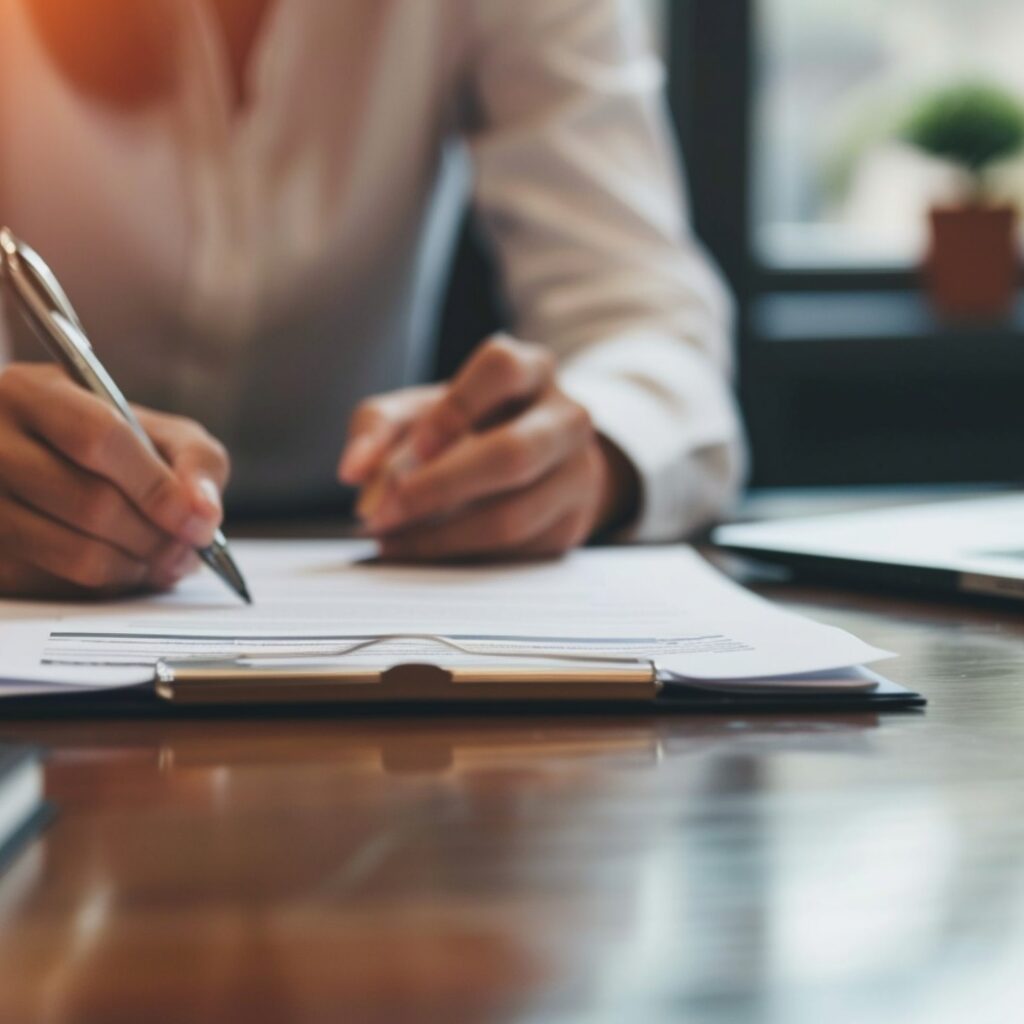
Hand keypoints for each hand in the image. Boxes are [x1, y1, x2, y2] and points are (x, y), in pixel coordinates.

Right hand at [0, 363, 229, 597]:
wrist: (41, 463)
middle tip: (189, 547)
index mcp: (32, 393)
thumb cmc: (109, 445)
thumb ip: (196, 460)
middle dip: (157, 536)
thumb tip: (204, 516)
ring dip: (138, 566)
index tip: (197, 521)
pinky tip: (125, 566)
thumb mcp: (157, 430)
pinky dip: (108, 585)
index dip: (157, 487)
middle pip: (91, 503)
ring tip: (165, 559)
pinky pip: (58, 586)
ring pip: (75, 553)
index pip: (99, 438)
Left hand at [338, 336, 637, 560]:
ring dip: (440, 536)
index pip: (501, 369)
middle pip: (513, 453)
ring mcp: (578, 476)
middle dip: (438, 489)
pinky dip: (456, 555)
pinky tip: (419, 549)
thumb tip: (353, 471)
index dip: (455, 407)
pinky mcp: (570, 527)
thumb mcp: (424, 410)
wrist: (543, 461)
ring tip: (388, 538)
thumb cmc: (473, 426)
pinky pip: (511, 552)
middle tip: (380, 513)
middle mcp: (566, 418)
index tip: (412, 447)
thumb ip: (380, 427)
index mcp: (531, 371)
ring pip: (513, 516)